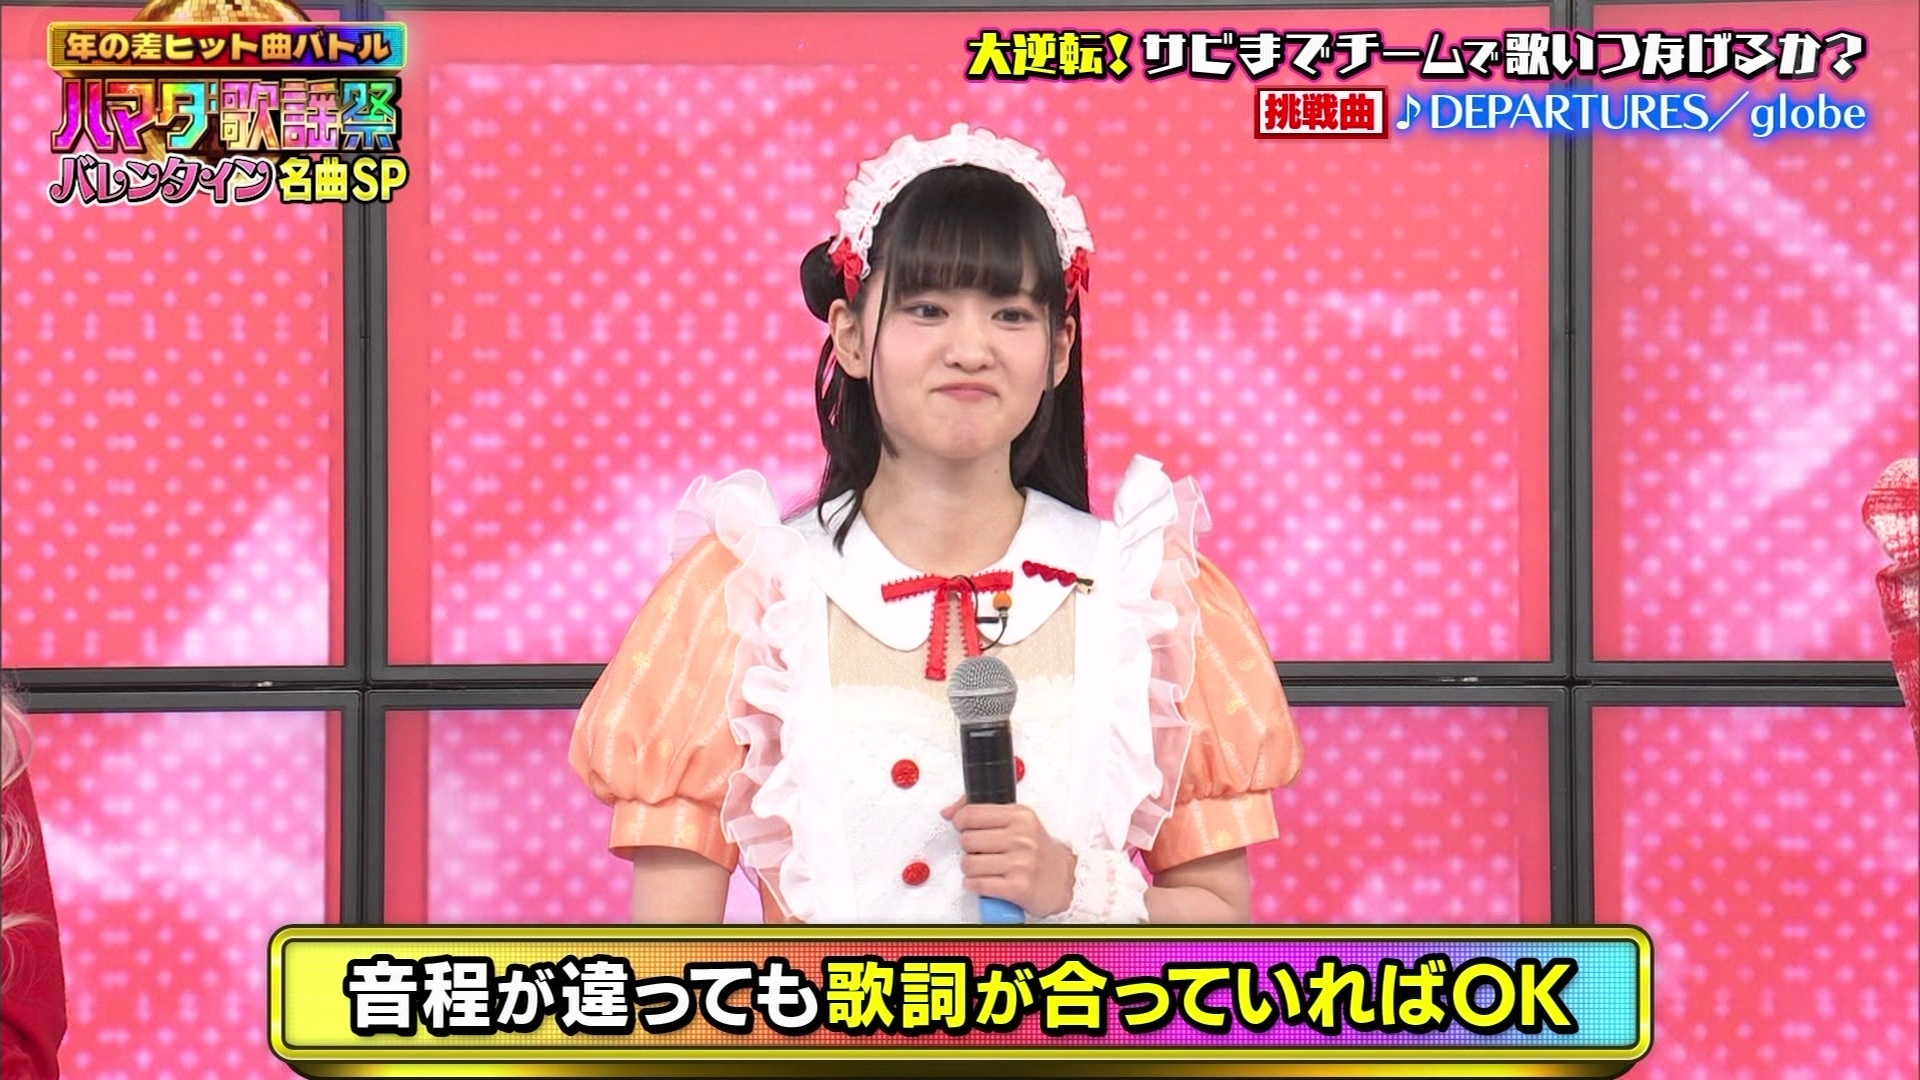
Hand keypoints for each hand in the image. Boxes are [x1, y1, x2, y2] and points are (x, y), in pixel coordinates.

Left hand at [942, 799, 1076, 917]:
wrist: (1061, 879)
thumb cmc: (1035, 850)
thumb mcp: (1016, 821)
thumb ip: (980, 811)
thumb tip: (948, 812)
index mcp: (1020, 816)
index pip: (971, 814)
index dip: (961, 823)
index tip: (966, 829)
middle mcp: (1022, 837)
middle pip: (967, 840)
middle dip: (969, 849)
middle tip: (981, 852)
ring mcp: (1021, 863)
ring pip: (969, 864)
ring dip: (971, 869)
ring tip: (984, 868)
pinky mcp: (1018, 887)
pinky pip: (978, 884)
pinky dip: (974, 885)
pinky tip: (985, 881)